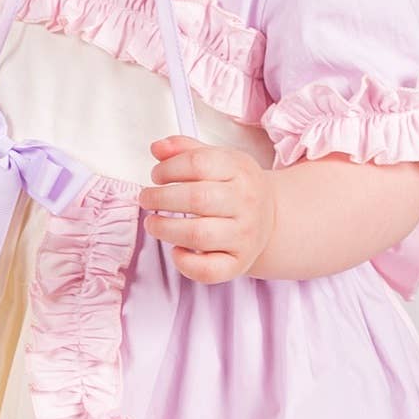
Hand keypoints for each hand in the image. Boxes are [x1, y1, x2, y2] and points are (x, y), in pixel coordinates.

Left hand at [139, 134, 277, 282]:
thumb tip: (157, 148)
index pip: (199, 163)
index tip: (157, 175)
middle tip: (147, 199)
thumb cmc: (235, 188)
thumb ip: (186, 150)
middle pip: (197, 199)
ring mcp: (244, 235)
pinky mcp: (238, 262)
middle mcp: (246, 203)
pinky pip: (208, 270)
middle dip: (160, 199)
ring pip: (199, 235)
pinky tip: (176, 250)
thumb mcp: (219, 160)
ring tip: (153, 223)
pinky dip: (185, 262)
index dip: (169, 168)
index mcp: (240, 171)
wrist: (271, 219)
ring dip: (165, 229)